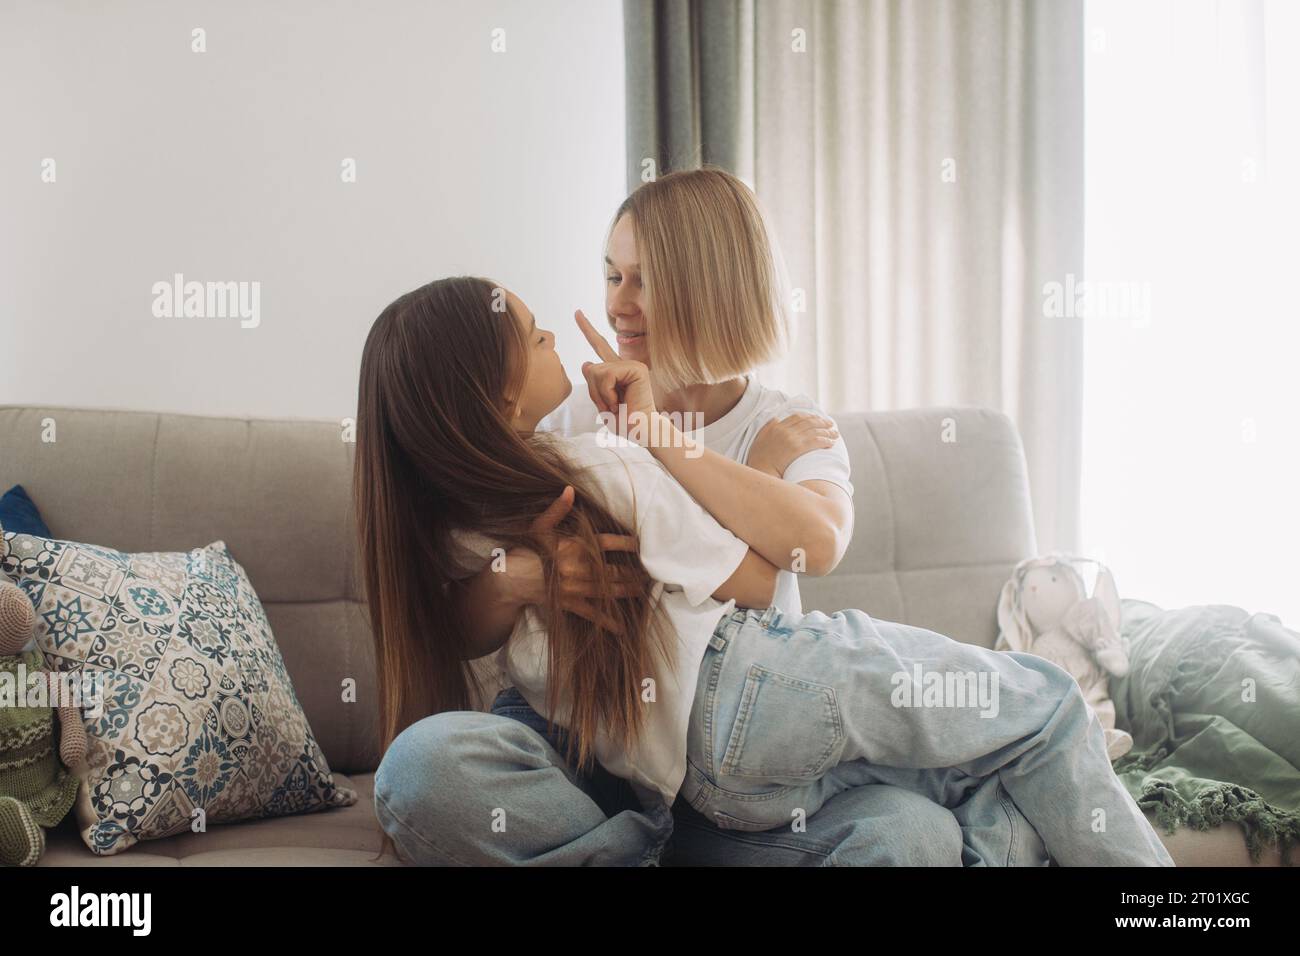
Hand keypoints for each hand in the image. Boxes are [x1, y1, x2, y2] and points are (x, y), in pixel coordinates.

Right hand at [505, 486, 640, 627]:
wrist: (512, 578)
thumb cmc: (528, 549)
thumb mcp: (540, 526)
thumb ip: (558, 508)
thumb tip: (569, 489)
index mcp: (576, 547)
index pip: (608, 542)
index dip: (627, 542)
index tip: (642, 544)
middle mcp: (580, 568)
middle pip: (615, 570)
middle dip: (634, 572)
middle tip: (651, 572)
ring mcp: (576, 588)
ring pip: (609, 590)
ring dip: (628, 591)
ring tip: (644, 589)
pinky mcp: (570, 605)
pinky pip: (592, 614)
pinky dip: (607, 622)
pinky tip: (621, 627)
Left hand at [574, 310, 657, 440]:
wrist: (642, 431)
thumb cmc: (624, 421)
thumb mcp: (601, 402)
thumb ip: (593, 383)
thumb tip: (586, 362)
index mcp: (617, 372)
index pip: (599, 346)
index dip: (587, 329)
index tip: (577, 312)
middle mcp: (625, 365)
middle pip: (592, 368)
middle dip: (595, 393)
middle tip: (611, 408)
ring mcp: (632, 365)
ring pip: (596, 372)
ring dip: (601, 394)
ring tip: (616, 405)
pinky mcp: (637, 368)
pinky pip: (607, 375)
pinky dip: (607, 393)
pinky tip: (619, 401)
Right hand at [746, 413, 839, 478]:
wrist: (760, 472)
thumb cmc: (758, 460)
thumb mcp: (759, 439)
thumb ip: (767, 427)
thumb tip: (776, 419)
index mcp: (776, 426)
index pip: (797, 417)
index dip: (809, 417)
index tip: (817, 419)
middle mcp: (785, 430)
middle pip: (808, 422)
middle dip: (821, 422)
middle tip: (830, 424)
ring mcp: (791, 438)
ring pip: (814, 431)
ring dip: (827, 432)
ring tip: (835, 434)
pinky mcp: (797, 448)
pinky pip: (815, 441)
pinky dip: (825, 440)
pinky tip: (831, 443)